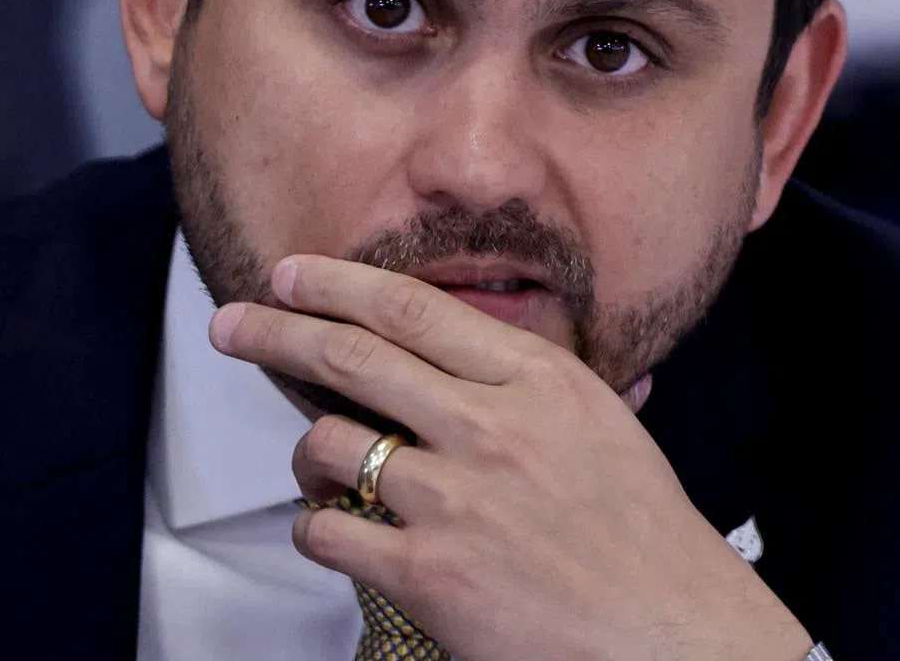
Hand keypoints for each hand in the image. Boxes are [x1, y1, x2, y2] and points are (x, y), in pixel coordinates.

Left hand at [210, 255, 811, 660]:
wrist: (666, 628)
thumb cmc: (641, 528)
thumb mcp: (601, 422)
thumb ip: (532, 378)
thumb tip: (468, 339)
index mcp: (538, 380)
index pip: (412, 308)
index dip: (336, 282)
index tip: (291, 274)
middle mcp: (490, 427)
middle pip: (351, 357)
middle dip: (275, 330)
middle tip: (233, 322)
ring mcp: (455, 500)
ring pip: (329, 443)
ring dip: (308, 450)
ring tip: (320, 463)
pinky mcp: (427, 573)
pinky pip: (327, 530)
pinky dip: (316, 523)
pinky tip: (337, 525)